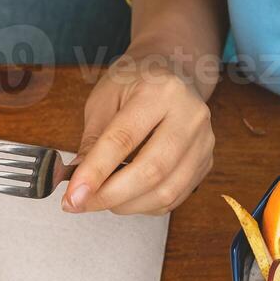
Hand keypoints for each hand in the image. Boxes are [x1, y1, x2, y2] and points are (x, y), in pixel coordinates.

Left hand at [65, 54, 214, 215]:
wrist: (173, 74)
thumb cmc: (135, 84)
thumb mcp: (104, 99)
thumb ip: (92, 140)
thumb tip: (80, 182)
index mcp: (160, 91)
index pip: (124, 139)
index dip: (96, 172)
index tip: (73, 195)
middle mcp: (190, 116)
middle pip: (151, 170)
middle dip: (110, 196)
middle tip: (80, 203)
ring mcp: (203, 141)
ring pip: (166, 191)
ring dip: (126, 205)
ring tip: (101, 199)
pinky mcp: (206, 162)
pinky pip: (174, 197)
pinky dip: (144, 206)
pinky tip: (125, 197)